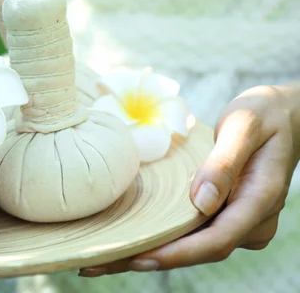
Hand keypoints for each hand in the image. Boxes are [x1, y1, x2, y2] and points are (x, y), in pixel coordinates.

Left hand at [79, 84, 299, 276]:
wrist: (284, 114)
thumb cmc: (264, 114)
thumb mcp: (245, 126)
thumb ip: (225, 162)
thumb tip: (202, 202)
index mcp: (260, 201)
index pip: (216, 240)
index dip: (176, 253)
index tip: (137, 258)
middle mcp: (251, 221)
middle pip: (198, 250)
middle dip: (149, 259)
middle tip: (97, 263)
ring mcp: (238, 220)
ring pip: (192, 245)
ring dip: (149, 252)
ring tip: (101, 257)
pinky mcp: (224, 214)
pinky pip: (192, 231)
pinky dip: (161, 238)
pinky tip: (129, 239)